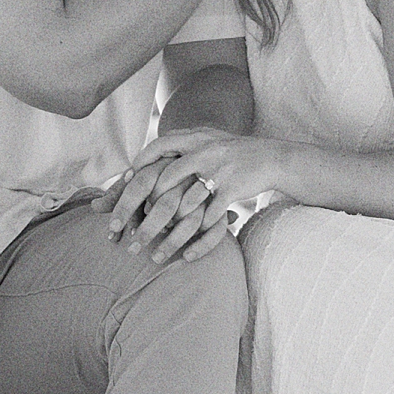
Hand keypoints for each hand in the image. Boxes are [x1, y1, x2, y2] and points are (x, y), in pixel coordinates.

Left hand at [105, 127, 294, 263]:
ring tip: (155, 254)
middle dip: (143, 214)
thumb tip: (145, 159)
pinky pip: (209, 218)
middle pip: (162, 183)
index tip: (121, 191)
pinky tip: (187, 254)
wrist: (272, 156)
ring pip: (184, 207)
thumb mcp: (206, 141)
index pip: (156, 149)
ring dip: (169, 235)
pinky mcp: (233, 189)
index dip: (136, 169)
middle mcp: (203, 152)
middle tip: (130, 235)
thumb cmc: (233, 152)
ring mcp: (218, 171)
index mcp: (194, 139)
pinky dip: (198, 239)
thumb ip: (179, 147)